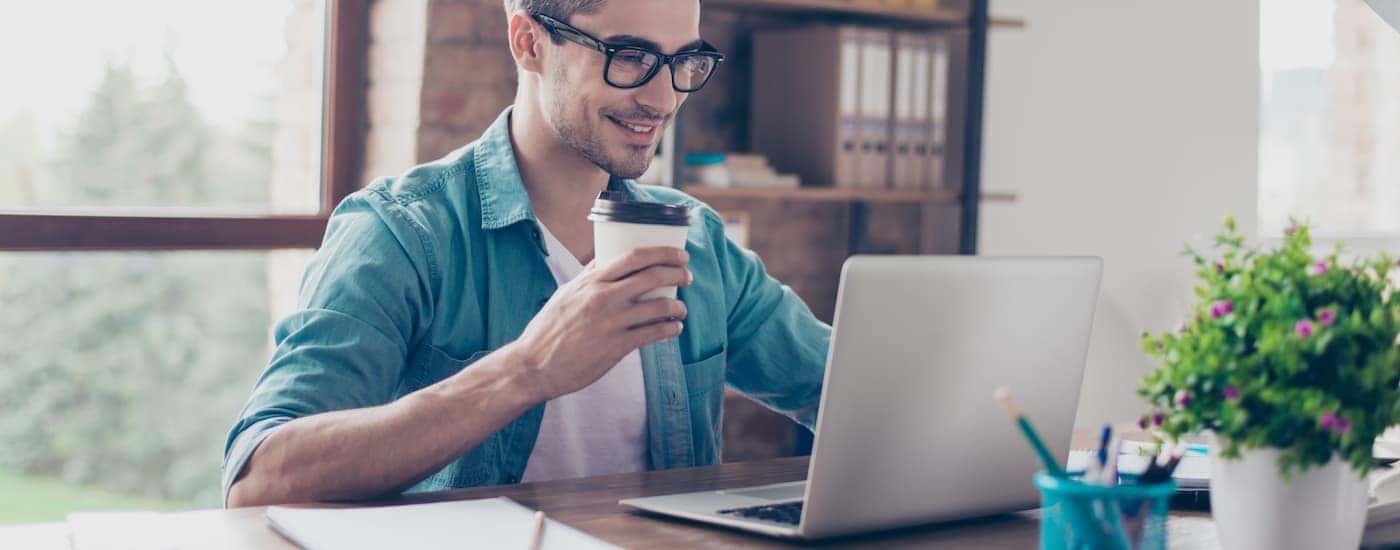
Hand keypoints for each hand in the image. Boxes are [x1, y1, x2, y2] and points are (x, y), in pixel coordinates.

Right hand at [508, 246, 691, 401]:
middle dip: (677, 273)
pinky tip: (673, 328)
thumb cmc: (548, 329)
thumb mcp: (566, 294)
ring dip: (677, 306)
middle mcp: (604, 298)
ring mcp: (612, 322)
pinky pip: (654, 333)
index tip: (679, 255)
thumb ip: (587, 277)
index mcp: (592, 282)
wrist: (535, 365)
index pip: (635, 256)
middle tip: (687, 276)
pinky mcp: (617, 346)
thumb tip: (603, 260)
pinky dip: (670, 328)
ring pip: (659, 306)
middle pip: (653, 276)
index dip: (663, 253)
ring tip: (681, 308)